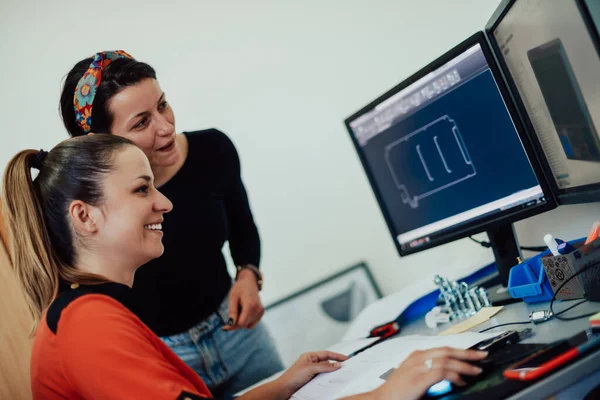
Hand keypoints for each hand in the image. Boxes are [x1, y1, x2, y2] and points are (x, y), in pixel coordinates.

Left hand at [223, 268, 263, 329]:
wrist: (249, 282)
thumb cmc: (239, 288)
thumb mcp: (232, 298)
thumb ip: (232, 312)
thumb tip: (230, 325)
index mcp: (250, 305)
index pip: (241, 323)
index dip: (232, 326)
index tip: (224, 327)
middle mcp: (258, 309)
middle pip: (244, 325)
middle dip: (235, 324)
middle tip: (229, 316)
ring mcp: (261, 311)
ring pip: (247, 325)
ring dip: (241, 321)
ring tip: (239, 309)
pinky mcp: (261, 312)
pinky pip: (251, 324)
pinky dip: (246, 321)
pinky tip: (244, 312)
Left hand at [275, 351, 347, 397]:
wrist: (284, 389)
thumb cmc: (292, 377)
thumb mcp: (310, 369)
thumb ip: (324, 366)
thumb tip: (337, 365)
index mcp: (310, 356)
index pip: (326, 354)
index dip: (337, 355)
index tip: (346, 358)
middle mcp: (311, 363)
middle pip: (327, 362)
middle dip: (336, 364)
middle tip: (346, 367)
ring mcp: (311, 372)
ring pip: (325, 371)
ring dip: (331, 373)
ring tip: (340, 375)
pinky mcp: (311, 380)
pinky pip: (322, 378)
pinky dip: (327, 379)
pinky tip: (331, 381)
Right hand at [372, 347, 486, 399]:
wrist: (381, 399)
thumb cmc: (397, 392)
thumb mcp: (415, 377)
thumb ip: (430, 374)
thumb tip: (452, 377)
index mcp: (416, 355)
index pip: (443, 348)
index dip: (460, 350)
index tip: (474, 353)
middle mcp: (417, 357)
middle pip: (447, 350)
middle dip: (467, 352)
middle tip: (482, 355)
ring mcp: (418, 367)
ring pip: (447, 359)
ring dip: (464, 364)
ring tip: (476, 370)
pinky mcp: (419, 378)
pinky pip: (442, 372)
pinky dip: (454, 376)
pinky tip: (461, 381)